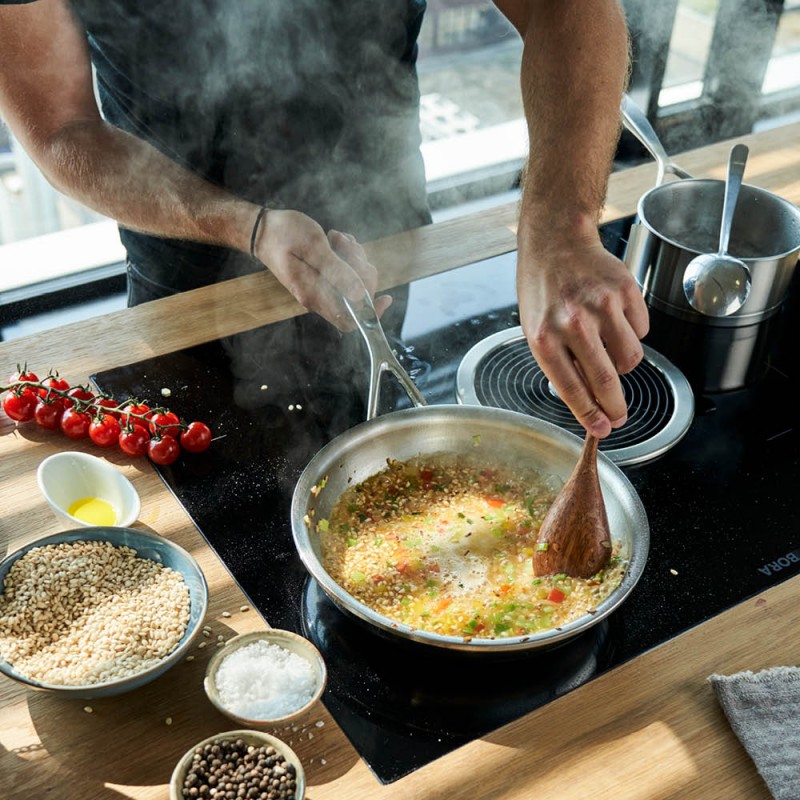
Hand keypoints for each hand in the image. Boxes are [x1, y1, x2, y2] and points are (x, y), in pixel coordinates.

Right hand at [252, 209, 390, 329]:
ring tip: (338, 240)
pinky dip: (350, 254)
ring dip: (356, 257)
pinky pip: (348, 270)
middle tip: (346, 246)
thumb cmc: (282, 236)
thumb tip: (359, 294)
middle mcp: (320, 296)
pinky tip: (338, 241)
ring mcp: (323, 287)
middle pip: (359, 296)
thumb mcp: (312, 247)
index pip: (349, 321)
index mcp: (315, 295)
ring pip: (356, 280)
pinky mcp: (325, 276)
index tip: (385, 298)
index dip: (371, 314)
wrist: (263, 230)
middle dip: (362, 269)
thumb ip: (337, 271)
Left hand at [516, 231, 648, 437]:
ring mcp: (602, 305)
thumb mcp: (537, 332)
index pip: (573, 388)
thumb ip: (561, 364)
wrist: (556, 244)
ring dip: (622, 364)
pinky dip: (631, 333)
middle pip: (607, 381)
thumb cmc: (543, 292)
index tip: (602, 429)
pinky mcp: (626, 290)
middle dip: (616, 407)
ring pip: (630, 358)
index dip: (590, 415)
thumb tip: (590, 402)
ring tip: (606, 348)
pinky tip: (613, 319)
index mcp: (545, 337)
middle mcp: (573, 322)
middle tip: (618, 416)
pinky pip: (641, 331)